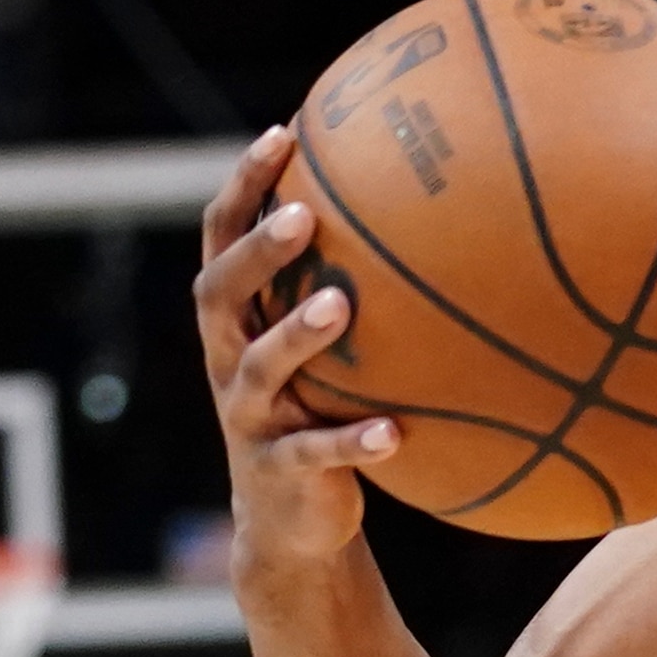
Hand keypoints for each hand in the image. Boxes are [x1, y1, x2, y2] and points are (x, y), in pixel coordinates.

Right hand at [193, 124, 397, 574]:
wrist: (293, 523)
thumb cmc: (319, 411)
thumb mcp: (327, 350)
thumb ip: (353, 287)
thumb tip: (437, 208)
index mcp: (237, 322)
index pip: (221, 238)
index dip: (244, 186)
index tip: (284, 133)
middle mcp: (229, 361)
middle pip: (219, 294)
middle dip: (256, 253)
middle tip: (302, 217)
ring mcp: (249, 420)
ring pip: (257, 370)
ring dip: (295, 335)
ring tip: (339, 306)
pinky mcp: (279, 474)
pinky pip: (314, 454)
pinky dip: (352, 442)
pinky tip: (396, 432)